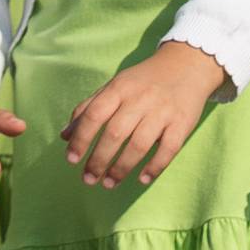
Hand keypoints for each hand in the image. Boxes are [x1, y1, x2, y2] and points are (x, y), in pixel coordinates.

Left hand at [62, 40, 227, 188]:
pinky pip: (168, 149)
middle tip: (88, 179)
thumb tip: (64, 136)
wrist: (185, 65)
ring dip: (121, 168)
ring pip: (139, 145)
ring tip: (108, 184)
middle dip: (99, 160)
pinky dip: (154, 167)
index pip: (94, 114)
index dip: (81, 138)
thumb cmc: (142, 81)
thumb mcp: (114, 87)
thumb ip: (88, 108)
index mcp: (118, 88)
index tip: (71, 160)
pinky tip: (141, 180)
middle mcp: (139, 98)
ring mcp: (162, 111)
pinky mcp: (182, 123)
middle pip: (115, 133)